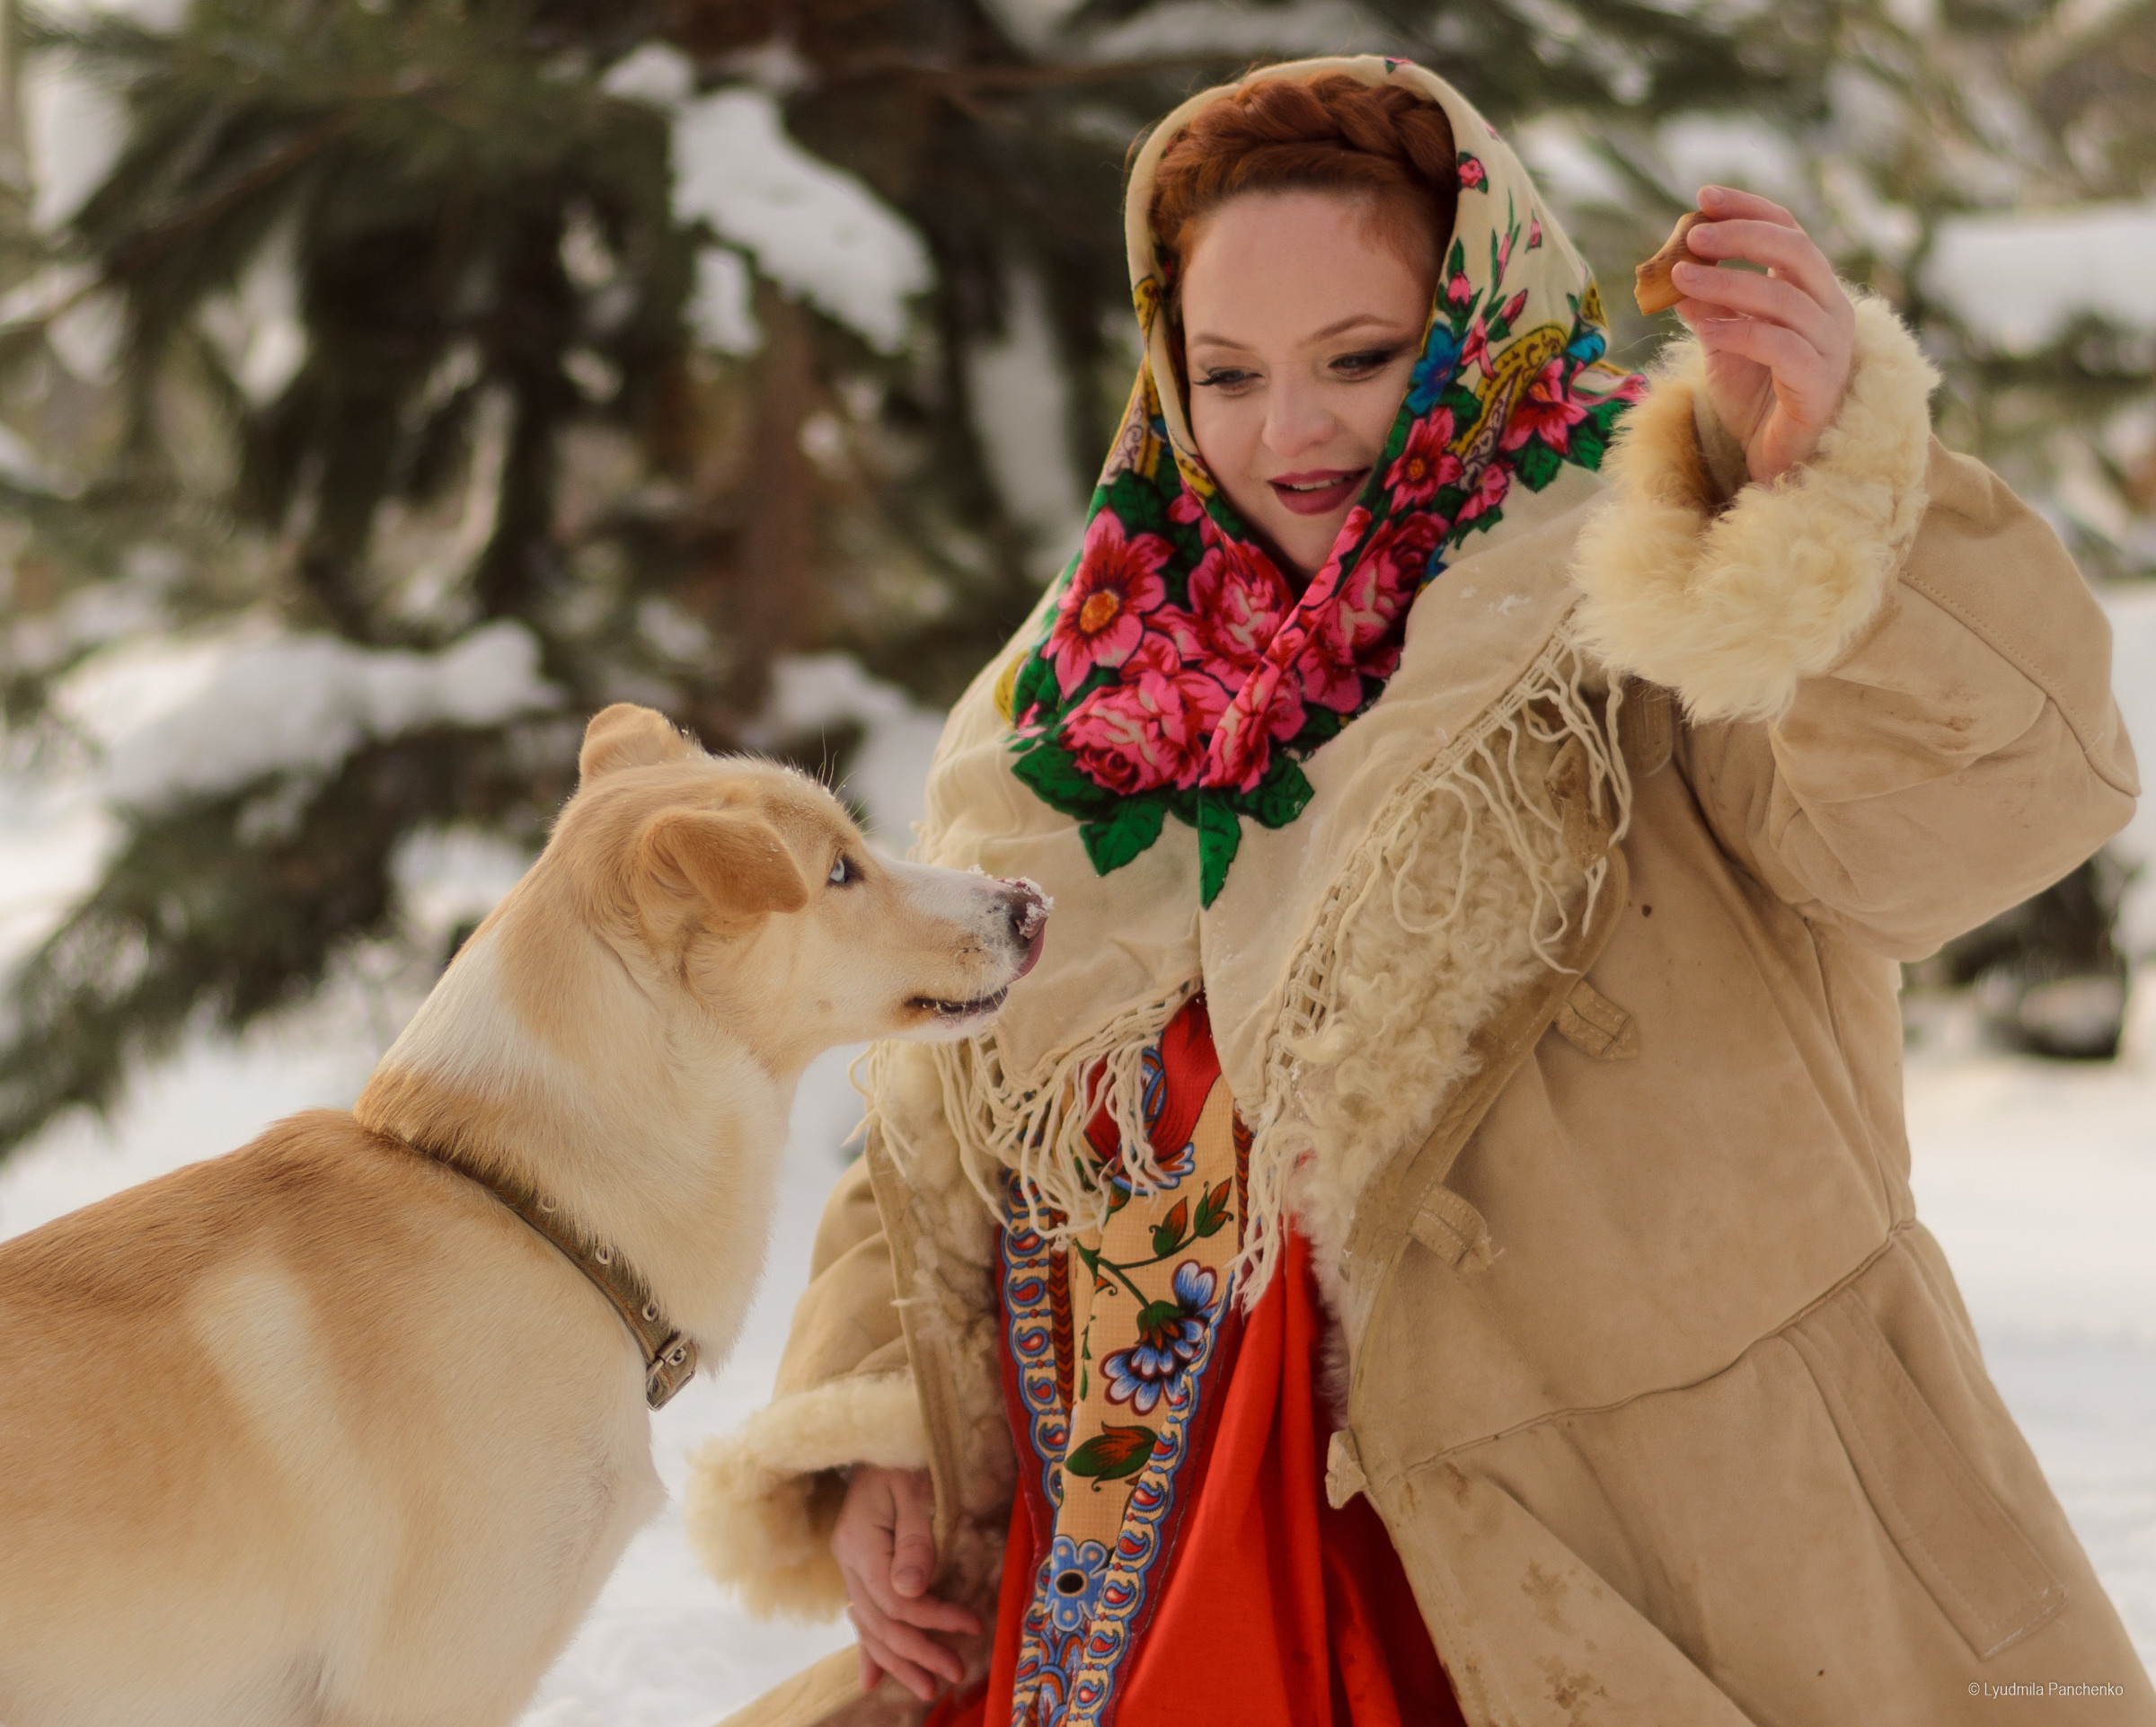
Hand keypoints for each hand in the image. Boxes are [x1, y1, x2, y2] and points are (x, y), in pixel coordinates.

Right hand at [831, 1465, 982, 1701]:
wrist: (882, 1431)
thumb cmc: (906, 1452)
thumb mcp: (916, 1486)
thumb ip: (915, 1539)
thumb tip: (913, 1592)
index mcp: (860, 1541)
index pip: (897, 1600)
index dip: (934, 1619)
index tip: (972, 1627)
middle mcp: (849, 1559)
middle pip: (881, 1621)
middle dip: (919, 1651)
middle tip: (954, 1674)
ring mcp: (850, 1565)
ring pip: (869, 1626)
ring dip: (898, 1660)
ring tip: (927, 1688)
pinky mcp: (859, 1566)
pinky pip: (862, 1614)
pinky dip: (868, 1648)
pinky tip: (872, 1678)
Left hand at [1672, 185, 1854, 486]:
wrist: (1783, 462)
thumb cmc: (1759, 401)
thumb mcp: (1724, 346)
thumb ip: (1708, 309)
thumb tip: (1673, 274)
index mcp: (1811, 291)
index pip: (1789, 231)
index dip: (1748, 209)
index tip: (1702, 196)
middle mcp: (1830, 310)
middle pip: (1795, 251)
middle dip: (1741, 236)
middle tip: (1693, 233)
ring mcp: (1831, 346)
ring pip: (1783, 298)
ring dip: (1727, 283)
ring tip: (1679, 276)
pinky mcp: (1819, 384)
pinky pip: (1780, 346)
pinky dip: (1739, 331)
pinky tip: (1703, 327)